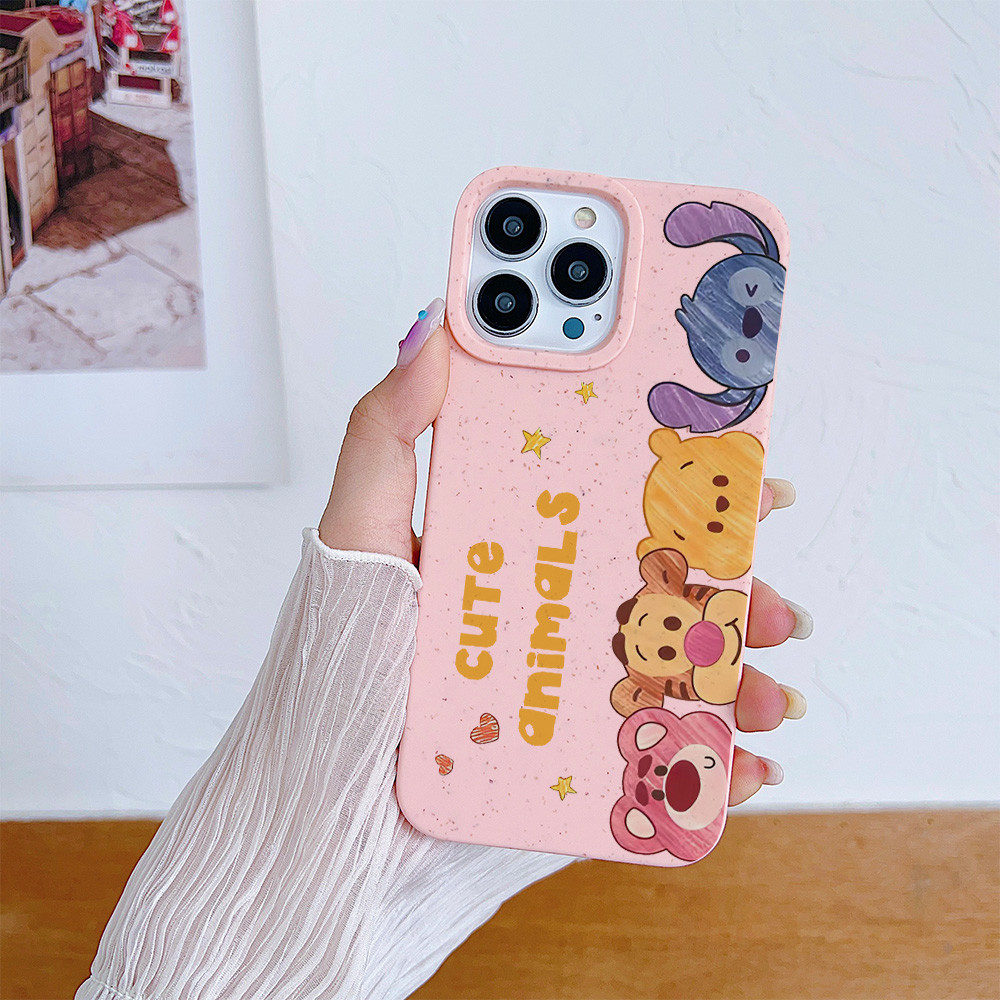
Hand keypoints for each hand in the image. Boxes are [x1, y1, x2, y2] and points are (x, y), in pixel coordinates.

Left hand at [320, 298, 810, 809]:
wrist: (327, 804)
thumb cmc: (335, 668)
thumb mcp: (357, 534)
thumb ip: (384, 434)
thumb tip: (432, 331)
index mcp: (512, 544)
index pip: (604, 490)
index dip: (674, 469)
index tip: (730, 449)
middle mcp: (547, 607)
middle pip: (659, 575)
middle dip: (730, 570)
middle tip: (762, 567)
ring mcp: (567, 683)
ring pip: (677, 661)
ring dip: (740, 667)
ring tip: (769, 687)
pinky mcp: (577, 755)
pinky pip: (663, 753)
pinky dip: (716, 760)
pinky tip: (745, 760)